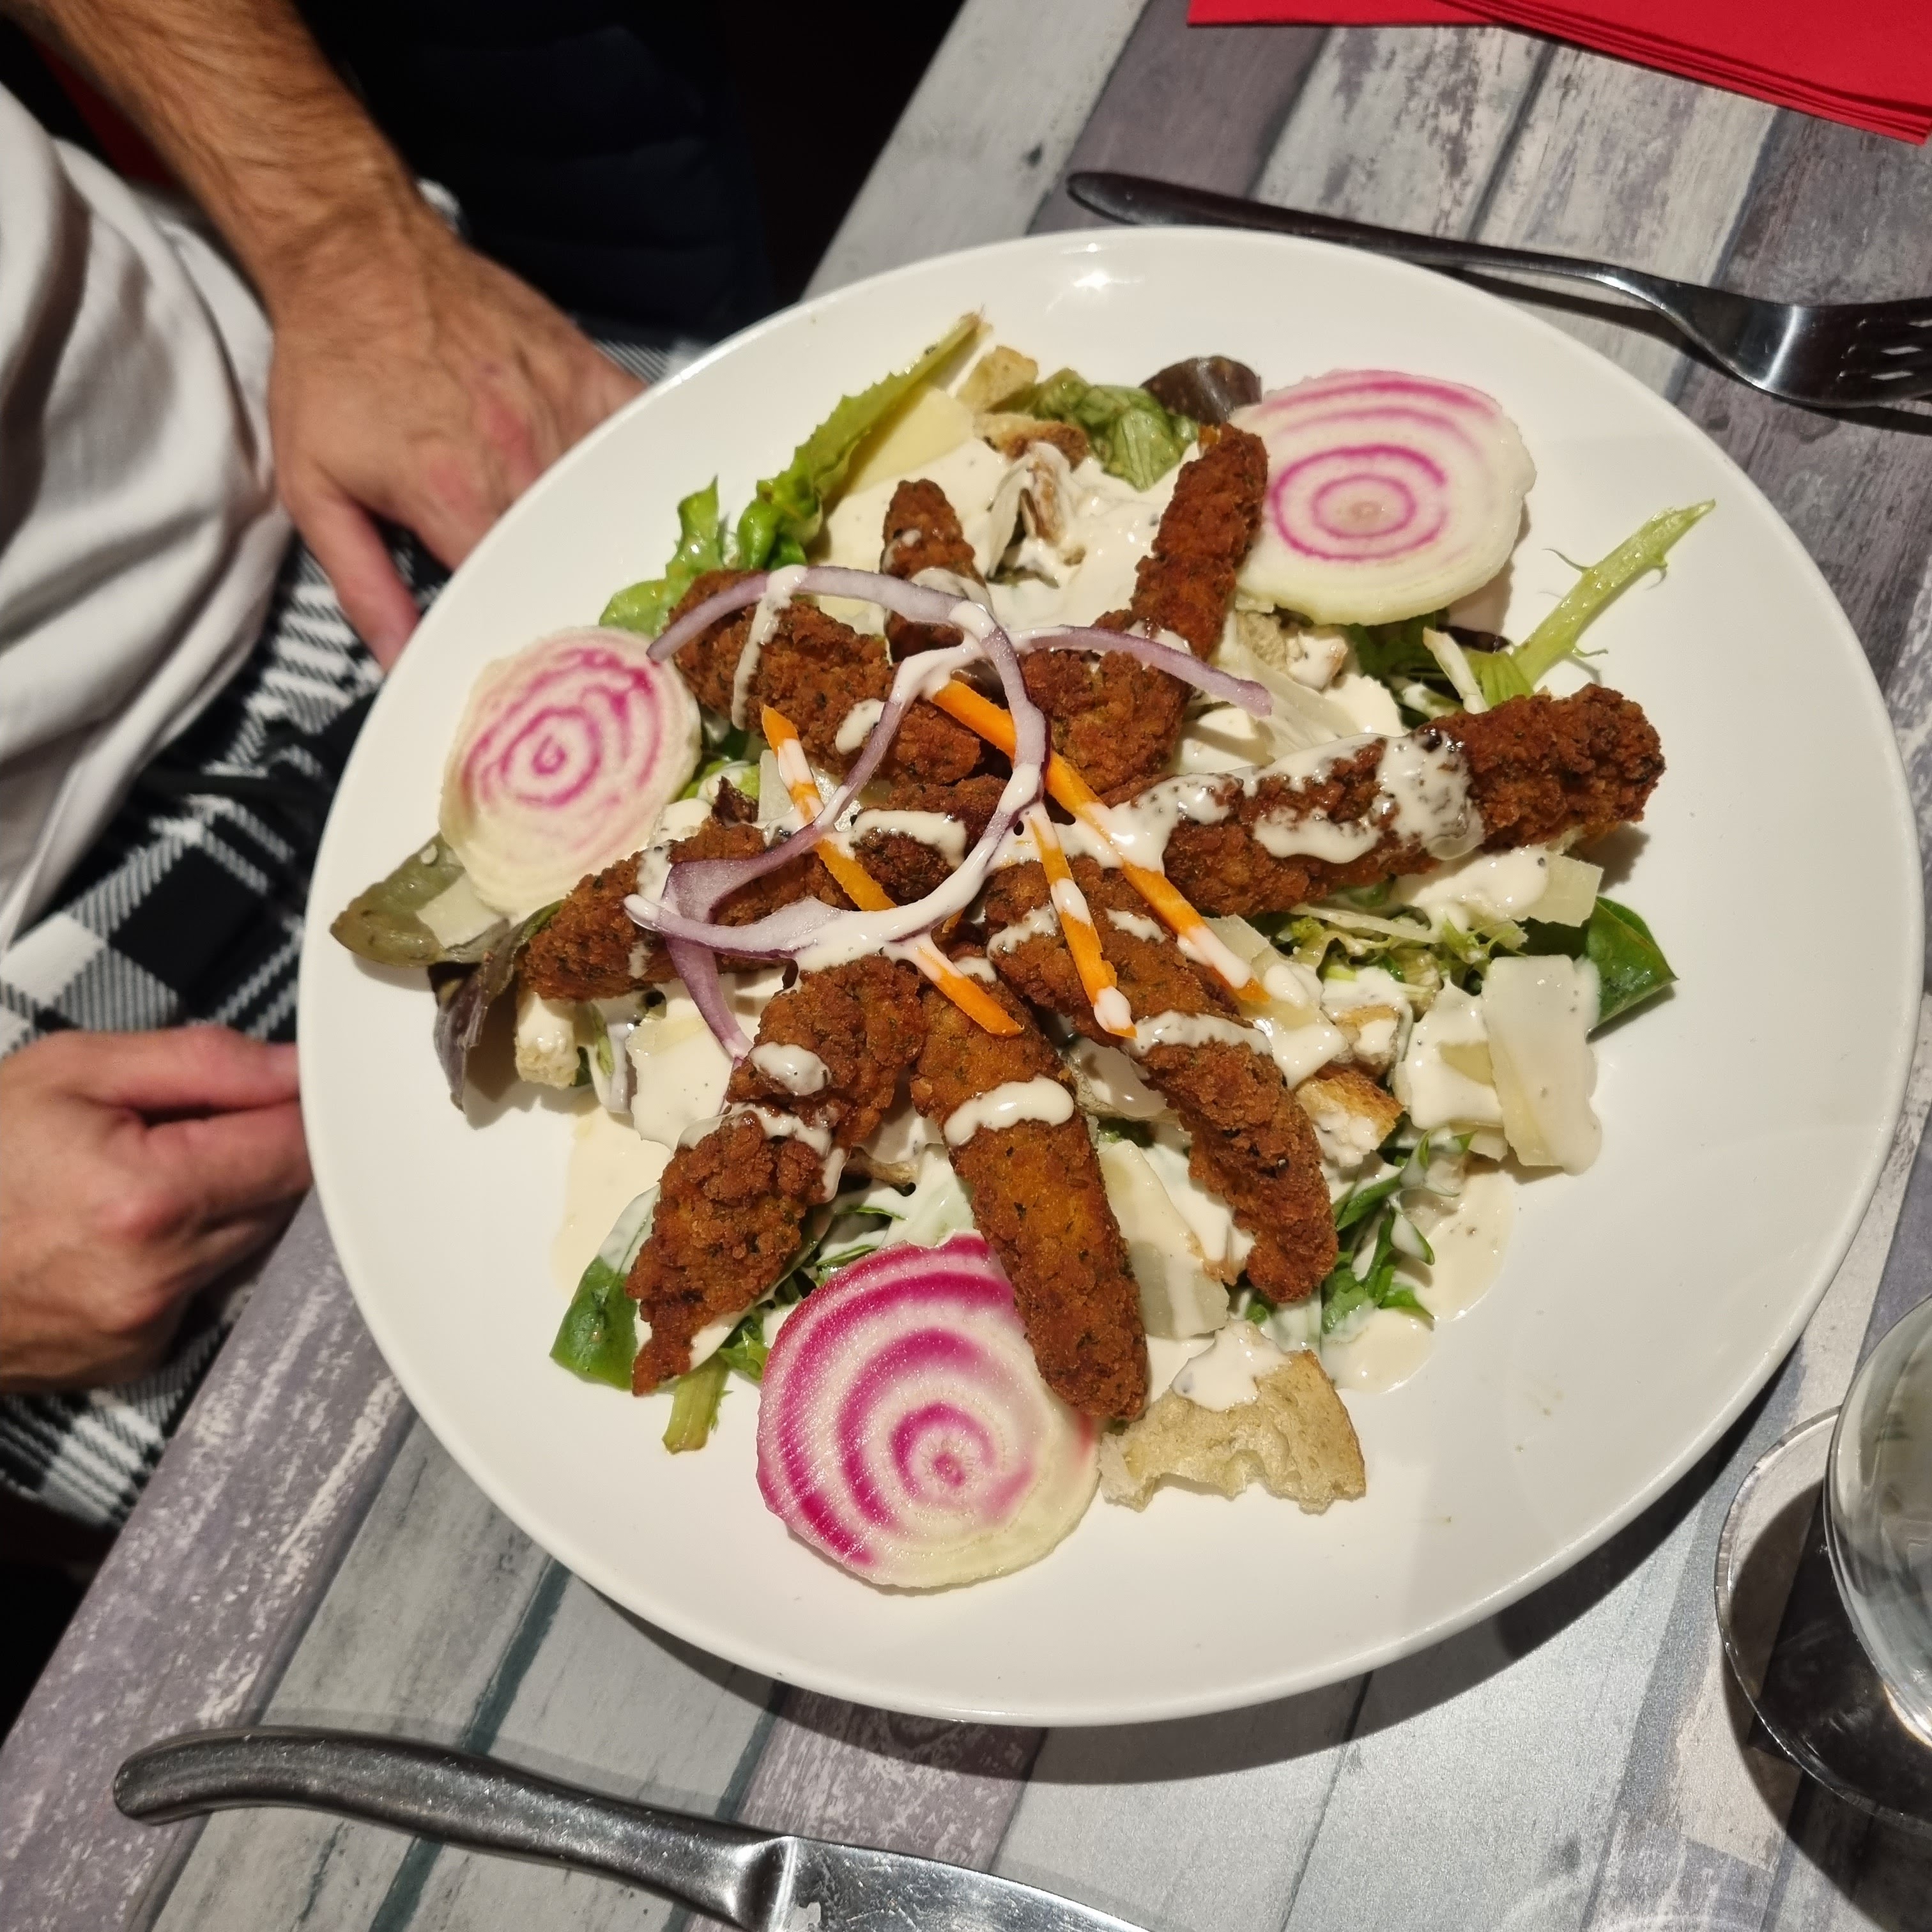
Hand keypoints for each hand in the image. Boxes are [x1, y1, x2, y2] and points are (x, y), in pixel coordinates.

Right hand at [0, 1027, 310, 1392]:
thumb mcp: (73, 1071)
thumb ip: (205, 1063)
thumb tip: (296, 1068)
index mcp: (150, 1199)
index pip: (296, 1151)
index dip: (297, 1110)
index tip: (279, 1090)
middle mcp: (158, 1276)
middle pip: (283, 1199)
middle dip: (251, 1153)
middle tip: (179, 1127)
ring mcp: (147, 1326)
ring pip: (250, 1242)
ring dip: (221, 1203)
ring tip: (140, 1176)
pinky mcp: (138, 1355)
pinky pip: (204, 1286)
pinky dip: (185, 1253)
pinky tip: (124, 1231)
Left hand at [266, 202, 642, 665]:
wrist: (354, 253)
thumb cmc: (330, 367)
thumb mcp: (314, 490)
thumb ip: (363, 588)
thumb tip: (403, 666)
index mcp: (455, 494)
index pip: (517, 596)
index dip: (532, 638)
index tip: (540, 666)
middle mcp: (521, 455)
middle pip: (576, 560)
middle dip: (582, 602)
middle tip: (587, 638)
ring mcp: (563, 411)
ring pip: (615, 508)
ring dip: (617, 547)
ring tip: (623, 584)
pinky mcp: (588, 375)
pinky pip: (642, 440)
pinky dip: (650, 476)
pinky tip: (644, 505)